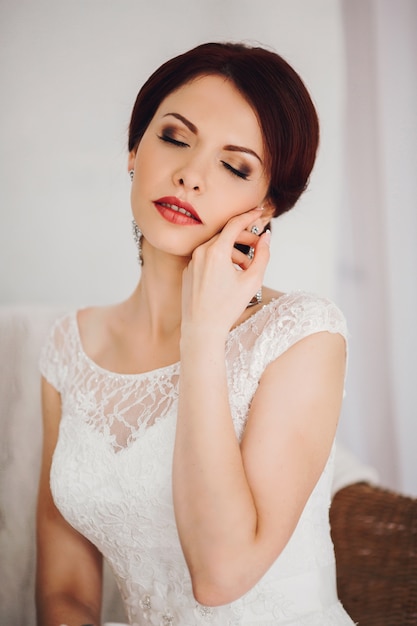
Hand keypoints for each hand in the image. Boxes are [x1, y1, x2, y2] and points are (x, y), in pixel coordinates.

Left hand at [181, 208, 269, 339]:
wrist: (201, 329)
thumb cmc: (226, 307)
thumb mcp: (252, 281)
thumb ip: (262, 255)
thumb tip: (266, 238)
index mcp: (215, 251)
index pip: (234, 224)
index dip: (249, 216)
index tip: (259, 212)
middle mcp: (200, 252)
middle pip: (225, 235)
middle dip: (244, 238)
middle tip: (258, 246)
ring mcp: (192, 262)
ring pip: (216, 248)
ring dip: (233, 252)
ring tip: (245, 269)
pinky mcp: (188, 272)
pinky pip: (206, 259)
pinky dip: (220, 261)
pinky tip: (230, 277)